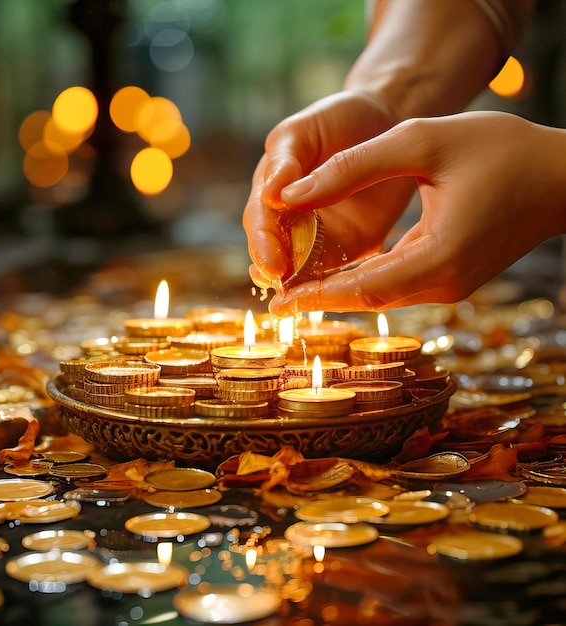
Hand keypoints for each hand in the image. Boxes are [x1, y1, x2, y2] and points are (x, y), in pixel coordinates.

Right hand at [243, 90, 414, 287]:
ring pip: (298, 266)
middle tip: (282, 286)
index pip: (259, 220)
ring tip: (297, 301)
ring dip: (296, 285)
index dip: (262, 244)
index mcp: (272, 187)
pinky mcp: (347, 245)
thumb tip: (269, 195)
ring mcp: (316, 233)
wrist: (388, 120)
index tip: (272, 264)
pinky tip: (331, 298)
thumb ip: (286, 158)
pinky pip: (332, 271)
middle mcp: (289, 215)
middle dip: (274, 269)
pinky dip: (328, 286)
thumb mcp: (307, 129)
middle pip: (273, 249)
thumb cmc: (341, 118)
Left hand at [269, 111, 565, 314]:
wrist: (560, 174)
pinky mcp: (453, 279)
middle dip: (321, 299)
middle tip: (276, 301)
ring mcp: (451, 286)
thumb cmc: (501, 150)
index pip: (363, 288)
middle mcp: (444, 284)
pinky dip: (363, 282)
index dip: (317, 297)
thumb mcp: (422, 141)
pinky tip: (336, 275)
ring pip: (382, 296)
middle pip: (368, 299)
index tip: (278, 304)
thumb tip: (292, 195)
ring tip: (296, 288)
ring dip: (339, 293)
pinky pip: (398, 287)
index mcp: (439, 256)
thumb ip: (353, 167)